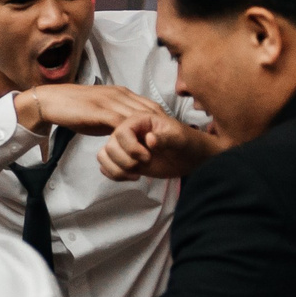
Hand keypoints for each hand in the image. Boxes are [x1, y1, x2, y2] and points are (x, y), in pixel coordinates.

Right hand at [14, 83, 166, 134]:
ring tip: (160, 149)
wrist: (51, 102)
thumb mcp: (99, 110)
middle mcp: (120, 95)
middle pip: (150, 110)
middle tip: (170, 144)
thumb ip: (113, 116)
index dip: (160, 120)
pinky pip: (124, 125)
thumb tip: (124, 130)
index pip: (149, 104)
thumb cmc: (73, 107)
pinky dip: (134, 137)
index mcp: (121, 93)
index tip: (167, 135)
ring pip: (140, 117)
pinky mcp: (102, 112)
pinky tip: (139, 148)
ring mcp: (112, 102)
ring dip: (150, 133)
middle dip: (161, 127)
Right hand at [97, 111, 224, 181]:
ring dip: (118, 169)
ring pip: (104, 156)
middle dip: (125, 160)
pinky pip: (106, 166)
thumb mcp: (179, 138)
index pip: (121, 132)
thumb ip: (165, 138)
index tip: (148, 157)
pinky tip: (133, 176)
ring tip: (136, 173)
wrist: (191, 156)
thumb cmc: (187, 142)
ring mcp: (125, 146)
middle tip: (145, 164)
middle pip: (109, 146)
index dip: (131, 148)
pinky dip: (115, 174)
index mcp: (138, 120)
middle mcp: (128, 131)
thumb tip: (149, 139)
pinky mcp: (125, 160)